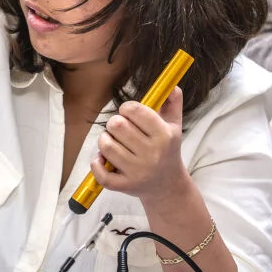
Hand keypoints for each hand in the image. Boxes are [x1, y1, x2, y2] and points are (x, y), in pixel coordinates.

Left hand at [95, 89, 187, 205]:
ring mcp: (138, 172)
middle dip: (114, 123)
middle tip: (120, 129)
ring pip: (107, 146)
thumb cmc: (167, 150)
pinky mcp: (125, 186)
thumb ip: (173, 103)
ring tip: (113, 142)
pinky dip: (97, 163)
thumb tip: (171, 85)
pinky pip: (101, 173)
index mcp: (164, 136)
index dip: (126, 108)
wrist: (167, 186)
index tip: (128, 113)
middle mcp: (152, 154)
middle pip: (117, 126)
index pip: (135, 111)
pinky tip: (102, 159)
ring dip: (105, 140)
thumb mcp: (175, 126)